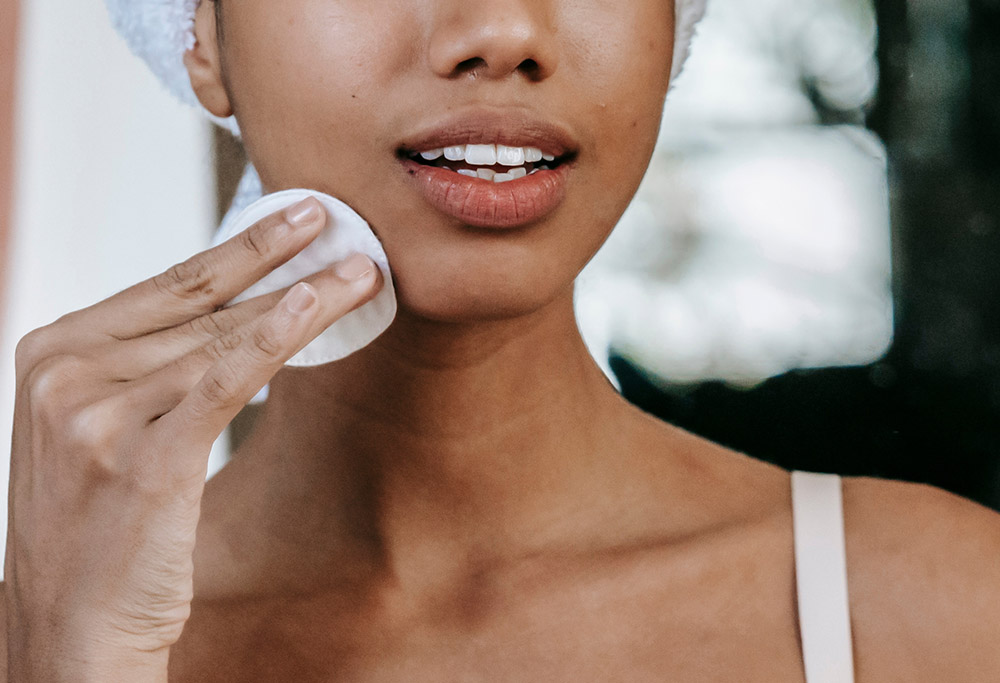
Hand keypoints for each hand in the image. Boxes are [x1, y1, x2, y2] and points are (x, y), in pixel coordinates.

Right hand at [4, 197, 382, 680]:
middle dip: (275, 256)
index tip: (292, 218)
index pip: (166, 286)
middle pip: (198, 302)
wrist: (72, 629)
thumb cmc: (101, 528)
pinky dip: (274, 338)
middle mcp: (65, 371)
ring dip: (300, 297)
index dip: (238, 248)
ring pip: (221, 336)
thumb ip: (154, 367)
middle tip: (332, 218)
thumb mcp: (106, 428)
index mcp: (51, 353)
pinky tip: (313, 305)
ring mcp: (97, 414)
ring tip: (358, 270)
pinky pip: (223, 380)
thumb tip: (245, 314)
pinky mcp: (143, 459)